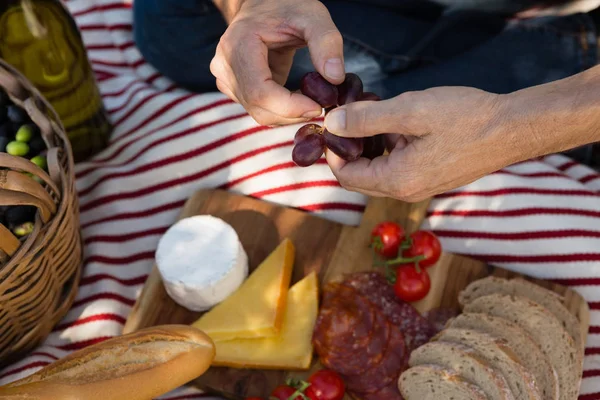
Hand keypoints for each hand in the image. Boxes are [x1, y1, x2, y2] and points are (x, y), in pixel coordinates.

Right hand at [210, 0, 344, 125]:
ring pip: (259, 113)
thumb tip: (335, 78)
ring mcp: (225, 78)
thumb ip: (327, 43)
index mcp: (238, 44)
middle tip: (321, 104)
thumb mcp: (313, 16)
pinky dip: (281, 110)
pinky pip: (258, 109)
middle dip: (293, 113)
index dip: (290, 107)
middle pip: (259, 108)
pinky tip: (296, 96)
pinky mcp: (233, 87)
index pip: (260, 92)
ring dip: (289, 114)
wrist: (264, 4)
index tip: (318, 106)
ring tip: (310, 96)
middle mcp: (225, 65)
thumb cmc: (286, 6)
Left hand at [322, 87, 519, 201]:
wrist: (513, 128)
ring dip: (370, 148)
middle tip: (350, 118)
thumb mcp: (411, 111)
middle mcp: (406, 192)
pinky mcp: (433, 179)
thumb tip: (332, 123)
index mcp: (397, 180)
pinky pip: (399, 169)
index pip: (346, 176)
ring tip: (374, 116)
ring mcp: (421, 188)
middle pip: (360, 178)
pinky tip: (398, 125)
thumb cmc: (466, 117)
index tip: (333, 124)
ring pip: (379, 173)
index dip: (332, 151)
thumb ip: (367, 119)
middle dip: (349, 149)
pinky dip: (390, 149)